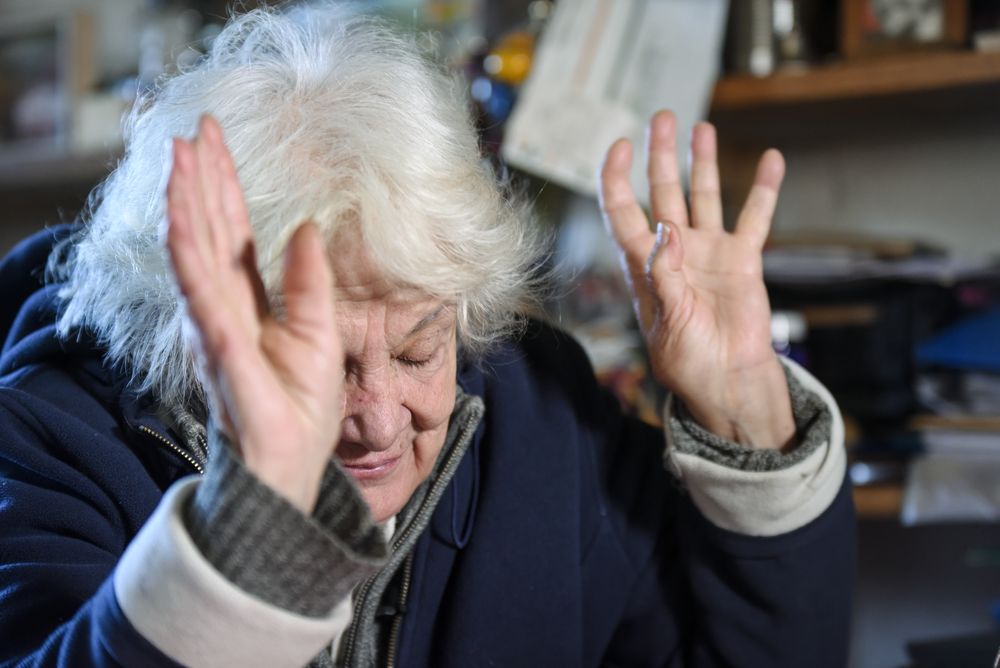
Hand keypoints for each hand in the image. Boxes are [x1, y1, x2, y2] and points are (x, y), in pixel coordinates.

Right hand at [165, 115, 343, 511]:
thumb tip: (306, 229)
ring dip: (186, 206)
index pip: (230, 232)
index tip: (213, 139)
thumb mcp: (321, 334)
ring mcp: (216, 327)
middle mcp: (225, 308)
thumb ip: (308, 282)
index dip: (222, 185)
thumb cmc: (301, 408)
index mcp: (249, 301)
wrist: (291, 466)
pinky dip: (189, 258)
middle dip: (200, 181)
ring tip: (179, 159)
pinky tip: (180, 222)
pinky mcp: (222, 350)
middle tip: (192, 130)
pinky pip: (202, 296)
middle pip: (209, 233)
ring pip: (196, 255)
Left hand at [599, 110, 793, 449]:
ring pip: (703, 196)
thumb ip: (665, 275)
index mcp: (644, 265)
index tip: (621, 146)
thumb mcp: (668, 321)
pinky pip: (755, 217)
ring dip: (702, 163)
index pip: (623, 212)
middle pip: (662, 192)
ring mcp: (708, 251)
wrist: (727, 381)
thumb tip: (666, 228)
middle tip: (661, 118)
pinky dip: (763, 189)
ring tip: (702, 128)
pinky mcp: (742, 259)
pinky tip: (772, 160)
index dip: (617, 179)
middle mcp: (673, 250)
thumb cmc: (688, 360)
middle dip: (659, 155)